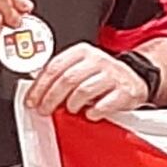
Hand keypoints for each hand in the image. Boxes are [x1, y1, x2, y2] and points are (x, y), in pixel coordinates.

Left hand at [22, 43, 148, 118]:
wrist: (135, 78)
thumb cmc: (102, 75)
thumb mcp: (80, 67)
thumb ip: (59, 74)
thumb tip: (35, 87)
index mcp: (82, 52)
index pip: (54, 67)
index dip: (39, 86)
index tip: (32, 100)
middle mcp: (97, 60)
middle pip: (67, 79)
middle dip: (51, 98)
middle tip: (45, 110)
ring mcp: (112, 75)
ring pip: (83, 91)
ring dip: (72, 104)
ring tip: (71, 109)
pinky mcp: (125, 91)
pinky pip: (104, 104)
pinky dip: (94, 112)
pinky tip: (90, 114)